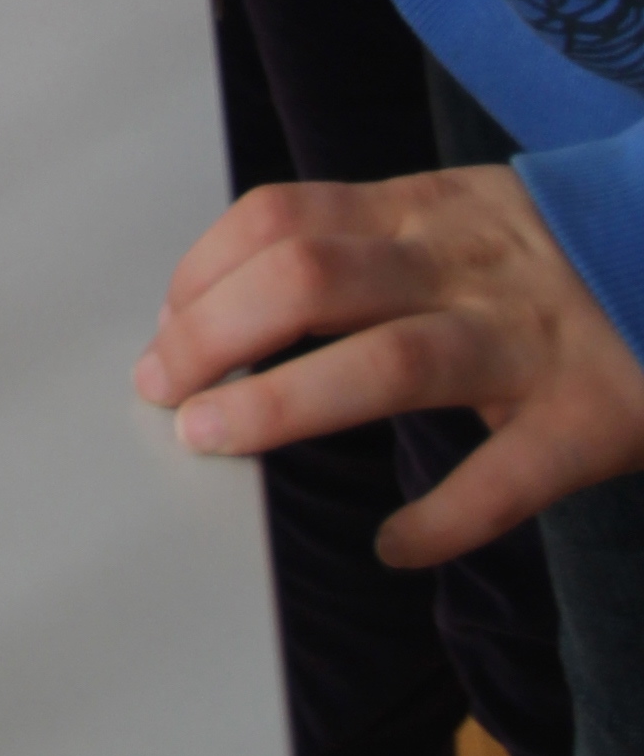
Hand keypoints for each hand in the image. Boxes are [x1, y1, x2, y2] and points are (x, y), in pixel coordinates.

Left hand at [140, 163, 643, 560]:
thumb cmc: (562, 257)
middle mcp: (467, 264)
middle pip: (310, 276)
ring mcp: (530, 340)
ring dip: (286, 402)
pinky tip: (396, 546)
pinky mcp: (593, 418)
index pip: (284, 218)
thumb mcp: (465, 218)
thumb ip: (372, 247)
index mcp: (426, 209)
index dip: (205, 272)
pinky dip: (445, 517)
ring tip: (214, 439)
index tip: (165, 328)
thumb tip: (241, 305)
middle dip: (215, 332)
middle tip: (162, 390)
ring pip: (392, 361)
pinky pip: (507, 476)